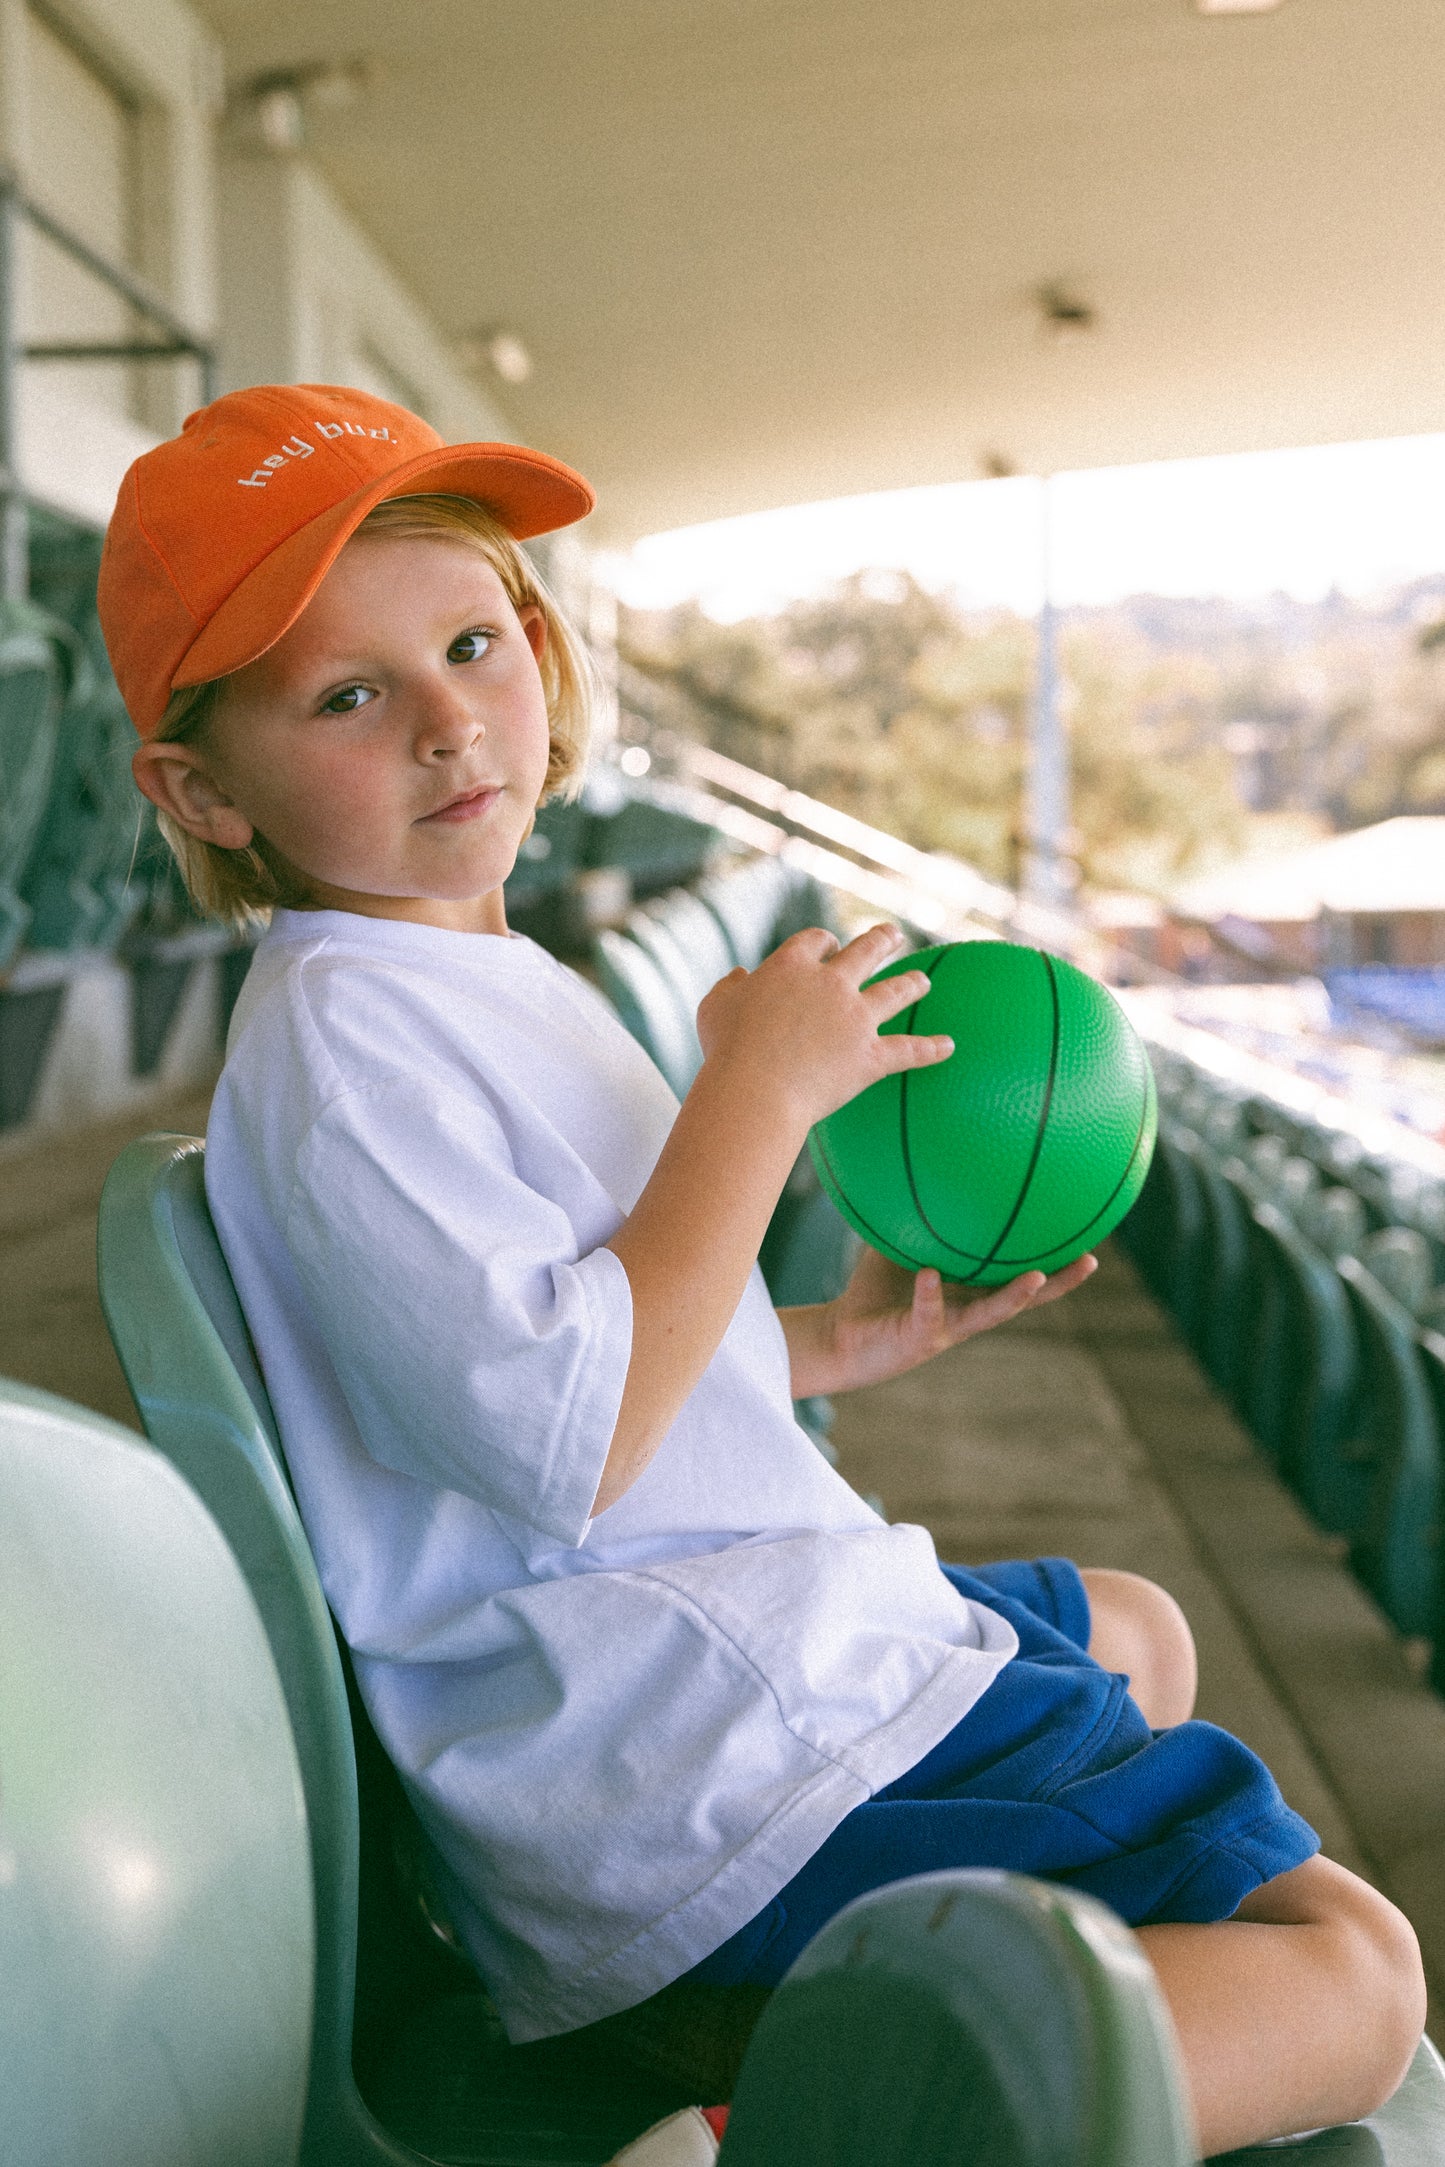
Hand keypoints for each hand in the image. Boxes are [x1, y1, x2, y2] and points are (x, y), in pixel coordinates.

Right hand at [695, 922, 953, 1137]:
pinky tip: (949, 1046)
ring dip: (912, 984)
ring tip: (924, 981)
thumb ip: (728, 988)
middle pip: (865, 953)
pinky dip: (930, 1049)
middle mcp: (830, 984)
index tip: (830, 945)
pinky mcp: (870, 1055)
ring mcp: (855, 1018)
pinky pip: (908, 1050)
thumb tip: (740, 977)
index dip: (824, 943)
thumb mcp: (714, 1010)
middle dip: (881, 941)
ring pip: (894, 992)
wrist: (756, 1088)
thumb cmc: (727, 1051)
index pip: (815, 942)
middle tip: (892, 935)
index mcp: (792, 967)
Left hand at [782, 1242, 1097, 1397]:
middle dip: (1059, 1282)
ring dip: (1014, 1297)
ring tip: (1037, 1277)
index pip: (1023, 1273)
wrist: (840, 1336)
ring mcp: (947, 1328)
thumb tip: (926, 1160)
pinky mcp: (917, 1339)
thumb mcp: (901, 1244)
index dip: (1056, 1260)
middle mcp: (969, 1312)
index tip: (1090, 1235)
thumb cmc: (875, 1290)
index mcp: (972, 1291)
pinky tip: (930, 1274)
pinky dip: (928, 1293)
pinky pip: (926, 1311)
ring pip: (990, 1315)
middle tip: (1090, 1260)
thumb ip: (917, 1215)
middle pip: (1026, 1299)